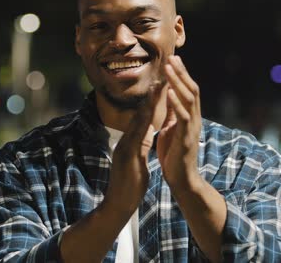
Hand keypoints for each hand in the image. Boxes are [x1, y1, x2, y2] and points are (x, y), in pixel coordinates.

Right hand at [102, 83, 162, 217]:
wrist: (118, 204)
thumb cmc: (128, 184)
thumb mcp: (136, 160)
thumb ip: (139, 145)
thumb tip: (146, 133)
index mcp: (130, 143)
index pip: (142, 118)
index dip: (152, 102)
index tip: (162, 86)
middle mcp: (126, 141)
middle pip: (139, 114)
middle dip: (151, 96)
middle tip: (161, 77)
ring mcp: (125, 148)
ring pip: (138, 121)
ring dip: (148, 104)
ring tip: (158, 87)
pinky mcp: (127, 156)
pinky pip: (136, 136)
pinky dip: (143, 122)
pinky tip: (149, 113)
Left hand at [157, 55, 201, 189]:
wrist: (182, 180)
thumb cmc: (175, 156)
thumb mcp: (171, 131)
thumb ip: (172, 115)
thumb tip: (168, 99)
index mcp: (189, 117)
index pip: (188, 91)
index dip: (181, 75)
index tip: (173, 60)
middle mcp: (194, 119)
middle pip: (192, 90)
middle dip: (181, 73)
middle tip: (172, 57)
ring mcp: (192, 128)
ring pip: (189, 99)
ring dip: (178, 82)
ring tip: (169, 68)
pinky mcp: (187, 138)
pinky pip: (183, 117)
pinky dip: (177, 103)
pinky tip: (170, 93)